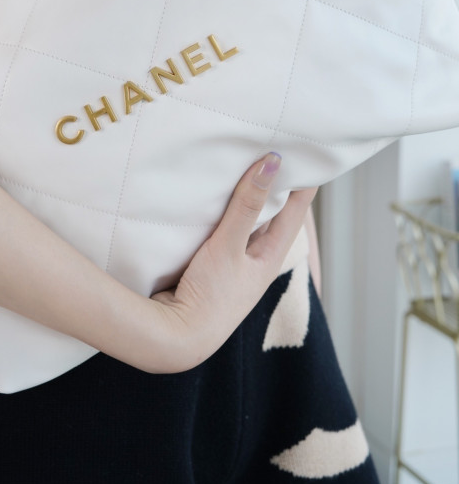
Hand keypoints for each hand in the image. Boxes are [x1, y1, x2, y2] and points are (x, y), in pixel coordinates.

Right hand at [149, 154, 316, 371]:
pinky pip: (221, 227)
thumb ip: (247, 204)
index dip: (303, 180)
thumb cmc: (210, 298)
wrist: (175, 337)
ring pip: (244, 218)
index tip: (309, 150)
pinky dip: (222, 208)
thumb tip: (272, 161)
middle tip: (275, 145)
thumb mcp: (229, 245)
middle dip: (274, 181)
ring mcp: (232, 261)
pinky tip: (214, 193)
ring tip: (246, 159)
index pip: (296, 209)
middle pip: (271, 211)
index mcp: (271, 256)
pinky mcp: (210, 262)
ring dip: (246, 193)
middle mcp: (256, 257)